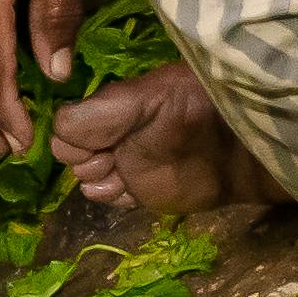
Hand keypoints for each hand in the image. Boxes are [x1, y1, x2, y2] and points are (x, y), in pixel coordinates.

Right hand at [46, 60, 265, 215]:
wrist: (237, 149)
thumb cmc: (193, 110)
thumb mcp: (146, 97)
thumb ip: (100, 111)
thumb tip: (61, 132)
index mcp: (109, 105)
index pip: (65, 127)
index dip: (78, 139)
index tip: (103, 142)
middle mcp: (110, 134)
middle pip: (69, 157)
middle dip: (87, 161)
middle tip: (115, 158)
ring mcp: (123, 164)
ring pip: (85, 180)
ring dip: (99, 181)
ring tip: (125, 175)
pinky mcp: (137, 192)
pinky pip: (106, 199)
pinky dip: (113, 198)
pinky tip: (132, 190)